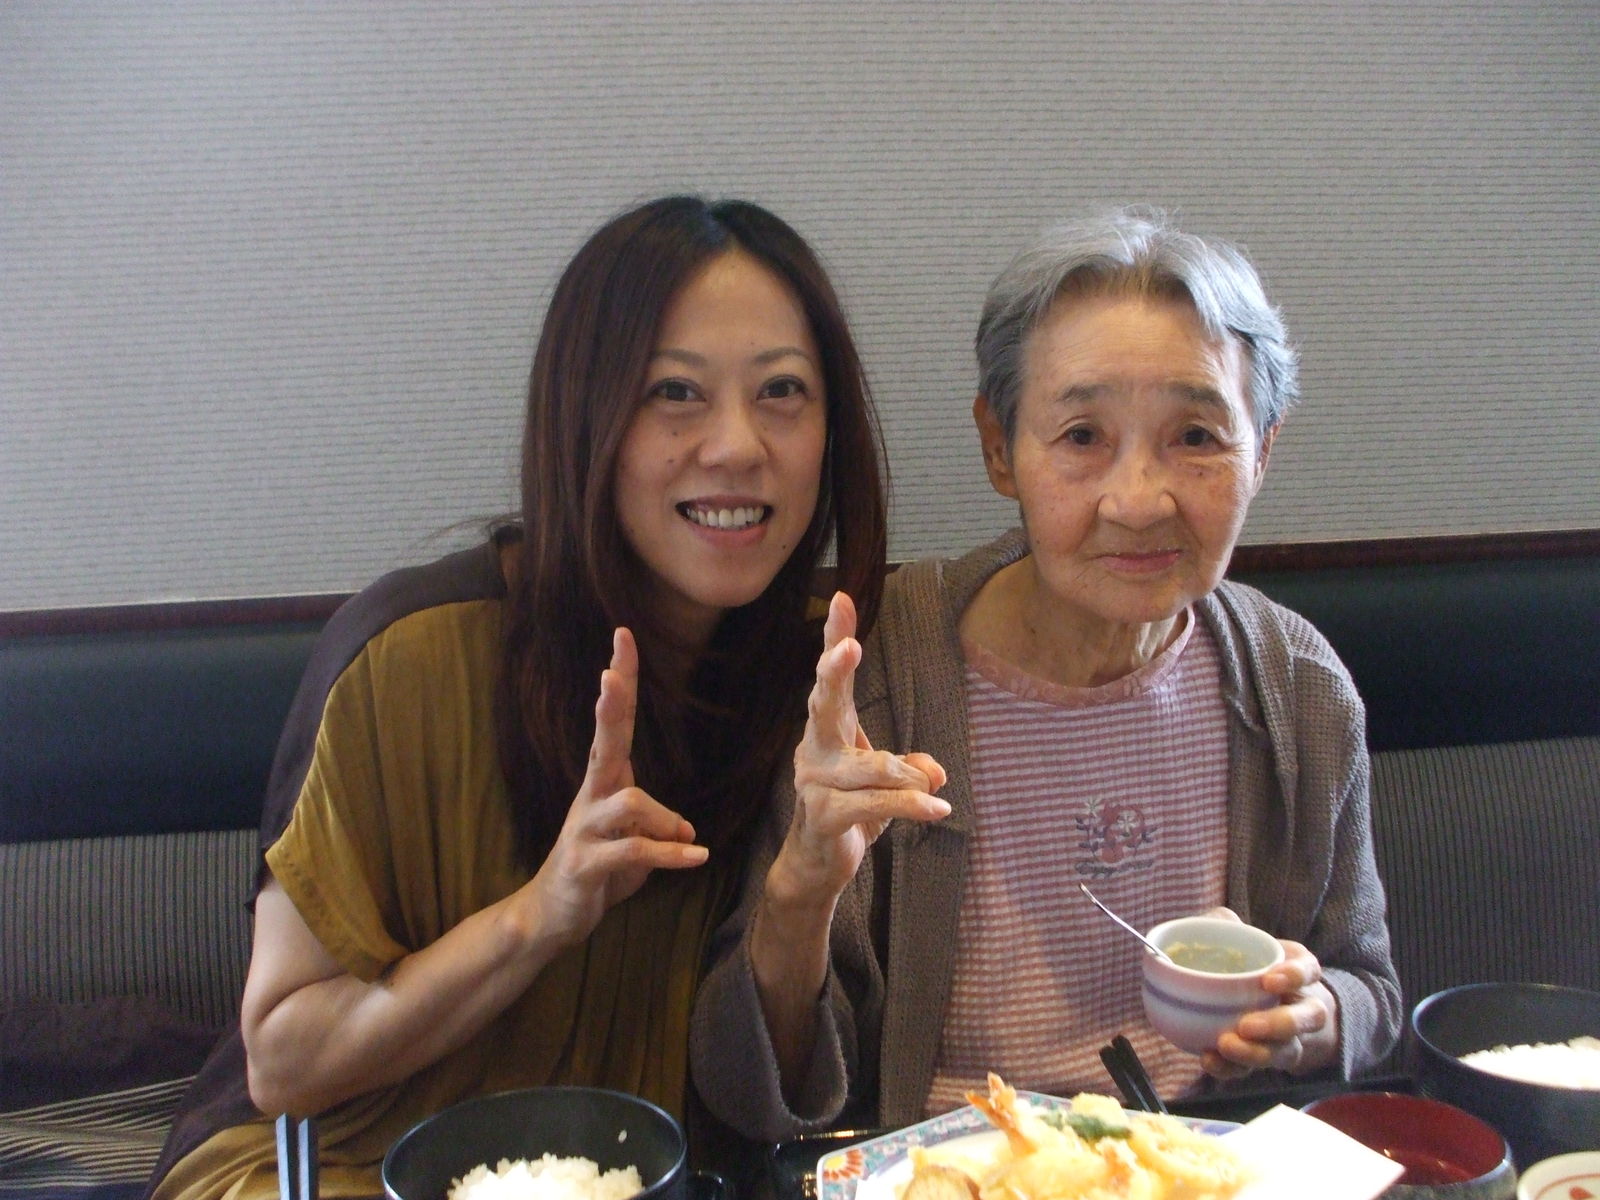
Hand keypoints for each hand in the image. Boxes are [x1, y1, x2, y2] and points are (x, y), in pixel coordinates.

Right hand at [526, 628, 707, 946]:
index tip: (623, 637)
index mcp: (605, 780)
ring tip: (683, 840)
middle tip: (609, 675)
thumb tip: (686, 830)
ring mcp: (583, 828)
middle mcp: (591, 796)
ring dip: (665, 822)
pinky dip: (671, 855)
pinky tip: (696, 856)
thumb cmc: (600, 867)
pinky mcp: (584, 863)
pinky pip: (634, 851)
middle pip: (604, 742)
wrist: (553, 914)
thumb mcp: (633, 839)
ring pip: (630, 802)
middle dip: (609, 707)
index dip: (621, 680)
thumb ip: (657, 826)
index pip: (616, 722)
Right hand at [769, 592, 948, 908]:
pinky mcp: (823, 815)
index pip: (834, 679)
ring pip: (873, 767)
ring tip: (933, 793)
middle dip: (836, 671)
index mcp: (830, 730)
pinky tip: (938, 809)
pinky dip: (912, 805)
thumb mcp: (888, 786)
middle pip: (825, 702)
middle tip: (849, 647)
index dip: (837, 638)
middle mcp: (816, 748)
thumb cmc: (852, 813)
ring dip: (909, 781)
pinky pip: (877, 803)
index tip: (842, 599)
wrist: (817, 866)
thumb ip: (911, 770)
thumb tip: (935, 774)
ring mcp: (814, 782)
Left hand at [1200, 912, 1339, 1077]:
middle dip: (1279, 1025)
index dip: (1295, 976)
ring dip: (1257, 1053)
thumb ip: (1225, 924)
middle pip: (1309, 1018)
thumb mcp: (1239, 937)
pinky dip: (1234, 1069)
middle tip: (1246, 1025)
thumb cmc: (1246, 963)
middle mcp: (1302, 1005)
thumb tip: (1216, 921)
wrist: (1251, 1000)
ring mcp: (1289, 1038)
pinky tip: (1210, 1061)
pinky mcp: (1266, 1060)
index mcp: (1297, 970)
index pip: (1309, 970)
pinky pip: (1256, 1071)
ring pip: (1287, 1050)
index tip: (1269, 980)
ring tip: (1226, 1046)